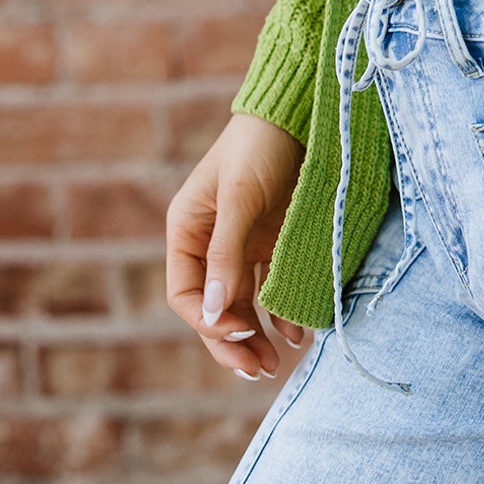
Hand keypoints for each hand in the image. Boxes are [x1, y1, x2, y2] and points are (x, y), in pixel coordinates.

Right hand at [166, 111, 308, 381]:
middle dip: (232, 341)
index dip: (207, 320)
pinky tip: (297, 333)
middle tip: (258, 371)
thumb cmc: (258, 145)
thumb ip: (225, 253)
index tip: (240, 330)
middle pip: (213, 307)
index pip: (185, 293)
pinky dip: (282, 312)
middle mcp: (210, 244)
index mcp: (186, 231)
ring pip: (242, 303)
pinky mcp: (273, 242)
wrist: (298, 112)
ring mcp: (243, 245)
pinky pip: (272, 286)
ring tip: (275, 364)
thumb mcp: (239, 197)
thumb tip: (211, 312)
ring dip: (256, 336)